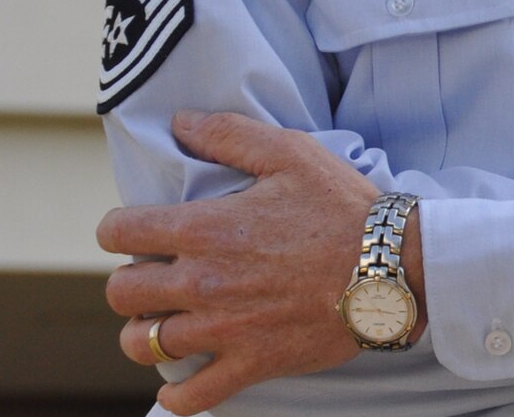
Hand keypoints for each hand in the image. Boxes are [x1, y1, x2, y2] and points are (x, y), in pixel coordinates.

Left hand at [97, 110, 426, 415]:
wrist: (394, 265)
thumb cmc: (344, 206)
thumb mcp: (292, 153)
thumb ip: (230, 134)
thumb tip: (180, 123)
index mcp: (206, 229)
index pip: (120, 232)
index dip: (119, 228)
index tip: (136, 231)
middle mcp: (204, 282)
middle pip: (121, 293)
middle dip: (129, 282)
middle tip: (155, 276)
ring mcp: (225, 328)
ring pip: (144, 345)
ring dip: (145, 334)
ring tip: (163, 323)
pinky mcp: (251, 363)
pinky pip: (192, 397)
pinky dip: (178, 395)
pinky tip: (184, 380)